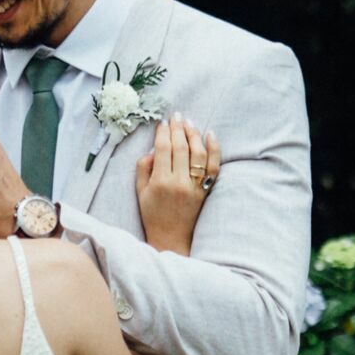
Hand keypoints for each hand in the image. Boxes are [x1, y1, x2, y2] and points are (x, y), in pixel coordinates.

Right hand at [134, 113, 219, 255]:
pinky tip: (210, 135)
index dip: (163, 133)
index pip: (163, 149)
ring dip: (194, 135)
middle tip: (176, 116)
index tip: (163, 122)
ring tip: (189, 123)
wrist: (171, 238)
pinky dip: (214, 150)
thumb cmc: (152, 214)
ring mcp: (195, 187)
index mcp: (160, 182)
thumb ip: (143, 168)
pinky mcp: (205, 190)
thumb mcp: (140, 192)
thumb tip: (153, 149)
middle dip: (178, 129)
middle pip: (181, 148)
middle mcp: (179, 182)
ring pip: (198, 154)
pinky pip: (213, 167)